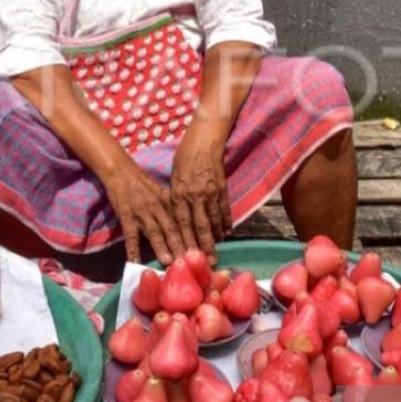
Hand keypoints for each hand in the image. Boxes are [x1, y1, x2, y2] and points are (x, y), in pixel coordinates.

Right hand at [102, 163, 184, 264]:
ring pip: (154, 232)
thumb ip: (172, 207)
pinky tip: (135, 262)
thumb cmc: (142, 183)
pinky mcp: (126, 216)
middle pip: (171, 229)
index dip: (192, 236)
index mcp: (168, 202)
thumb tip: (187, 224)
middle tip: (190, 261)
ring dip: (161, 247)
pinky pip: (130, 236)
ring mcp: (142, 213)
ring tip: (169, 262)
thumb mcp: (161, 191)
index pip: (183, 221)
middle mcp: (157, 207)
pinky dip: (133, 250)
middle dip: (181, 246)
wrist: (121, 171)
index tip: (201, 250)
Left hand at [170, 119, 232, 257]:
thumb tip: (176, 213)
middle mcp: (194, 196)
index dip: (184, 241)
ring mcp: (210, 193)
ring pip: (213, 221)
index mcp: (179, 193)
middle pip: (199, 227)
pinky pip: (224, 210)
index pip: (181, 223)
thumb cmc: (185, 155)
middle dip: (203, 246)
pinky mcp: (222, 188)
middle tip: (206, 262)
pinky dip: (226, 222)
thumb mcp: (174, 176)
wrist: (205, 139)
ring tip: (216, 253)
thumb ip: (176, 196)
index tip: (185, 256)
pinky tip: (226, 232)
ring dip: (215, 238)